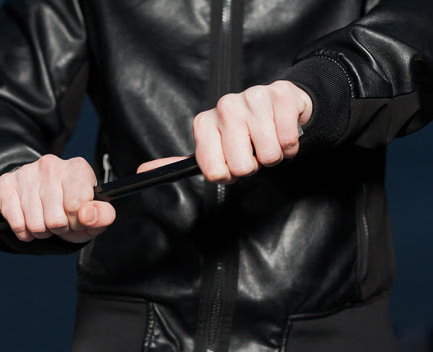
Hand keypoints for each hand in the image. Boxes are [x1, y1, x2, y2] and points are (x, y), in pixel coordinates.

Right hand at [0, 154, 115, 242]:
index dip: (78, 221)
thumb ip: (102, 215)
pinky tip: (28, 221)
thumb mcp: (93, 213)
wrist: (40, 196)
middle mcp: (51, 166)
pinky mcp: (6, 184)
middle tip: (59, 220)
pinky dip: (23, 231)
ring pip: (35, 224)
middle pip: (55, 219)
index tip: (77, 217)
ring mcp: (27, 173)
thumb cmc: (70, 206)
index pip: (77, 206)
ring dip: (41, 231)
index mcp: (77, 168)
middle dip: (58, 228)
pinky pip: (16, 223)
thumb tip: (88, 215)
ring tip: (45, 220)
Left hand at [137, 81, 311, 181]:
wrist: (277, 104)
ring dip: (273, 155)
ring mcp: (252, 98)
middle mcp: (224, 107)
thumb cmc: (242, 133)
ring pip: (269, 155)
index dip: (228, 175)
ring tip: (267, 140)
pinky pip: (289, 141)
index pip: (215, 172)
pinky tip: (281, 132)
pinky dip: (290, 145)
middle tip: (252, 150)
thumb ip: (177, 163)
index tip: (230, 162)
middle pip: (243, 167)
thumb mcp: (208, 148)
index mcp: (203, 123)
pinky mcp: (280, 95)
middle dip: (253, 165)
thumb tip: (142, 173)